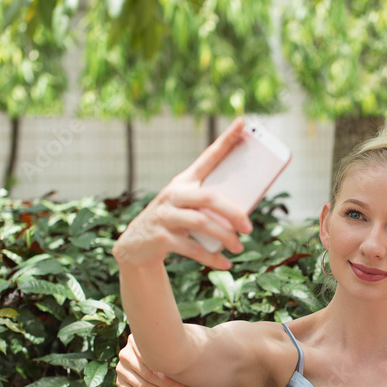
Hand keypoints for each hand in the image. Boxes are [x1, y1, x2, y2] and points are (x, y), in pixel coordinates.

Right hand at [113, 118, 253, 269]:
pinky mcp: (160, 237)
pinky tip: (225, 264)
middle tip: (249, 228)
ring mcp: (165, 215)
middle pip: (209, 198)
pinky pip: (191, 248)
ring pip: (201, 224)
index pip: (208, 156)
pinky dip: (211, 258)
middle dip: (233, 212)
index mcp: (184, 181)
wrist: (136, 246)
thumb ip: (210, 206)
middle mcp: (173, 194)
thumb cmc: (173, 223)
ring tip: (239, 247)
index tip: (244, 122)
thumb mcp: (188, 208)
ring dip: (224, 237)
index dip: (227, 140)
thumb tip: (246, 212)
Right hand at [116, 334, 188, 386]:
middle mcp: (125, 354)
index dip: (169, 373)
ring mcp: (120, 369)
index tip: (184, 381)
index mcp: (135, 341)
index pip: (153, 361)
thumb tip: (183, 367)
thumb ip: (168, 352)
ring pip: (142, 386)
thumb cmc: (161, 352)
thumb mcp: (163, 347)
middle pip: (148, 374)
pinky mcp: (119, 382)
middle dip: (168, 385)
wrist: (146, 357)